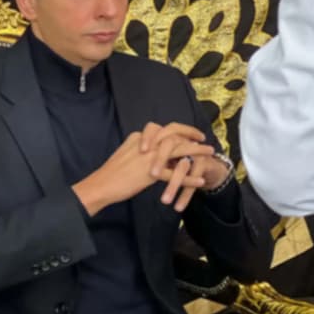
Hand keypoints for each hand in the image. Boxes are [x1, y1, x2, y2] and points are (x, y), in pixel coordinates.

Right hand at [72, 131, 211, 215]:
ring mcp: (149, 158)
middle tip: (202, 137)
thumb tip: (148, 149)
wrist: (102, 184)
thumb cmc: (110, 173)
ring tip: (210, 153)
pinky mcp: (151, 174)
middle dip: (190, 133)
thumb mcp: (125, 154)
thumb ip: (139, 149)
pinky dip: (189, 178)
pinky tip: (200, 181)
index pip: (162, 129)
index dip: (177, 129)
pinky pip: (175, 175)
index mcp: (138, 137)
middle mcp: (146, 144)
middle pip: (173, 132)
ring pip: (179, 150)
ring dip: (197, 150)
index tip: (187, 132)